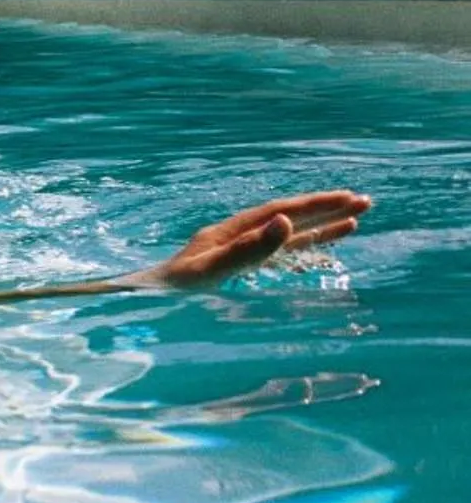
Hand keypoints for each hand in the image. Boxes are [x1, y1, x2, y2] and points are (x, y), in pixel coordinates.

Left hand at [138, 191, 372, 287]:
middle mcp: (232, 238)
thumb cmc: (167, 291)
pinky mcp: (232, 272)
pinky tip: (316, 254)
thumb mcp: (208, 271)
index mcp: (227, 232)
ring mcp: (234, 254)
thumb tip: (284, 221)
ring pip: (284, 237)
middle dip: (325, 210)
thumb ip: (246, 249)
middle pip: (286, 219)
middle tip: (366, 202)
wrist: (136, 304)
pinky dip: (298, 252)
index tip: (348, 199)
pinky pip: (274, 258)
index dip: (314, 205)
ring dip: (318, 230)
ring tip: (353, 223)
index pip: (279, 212)